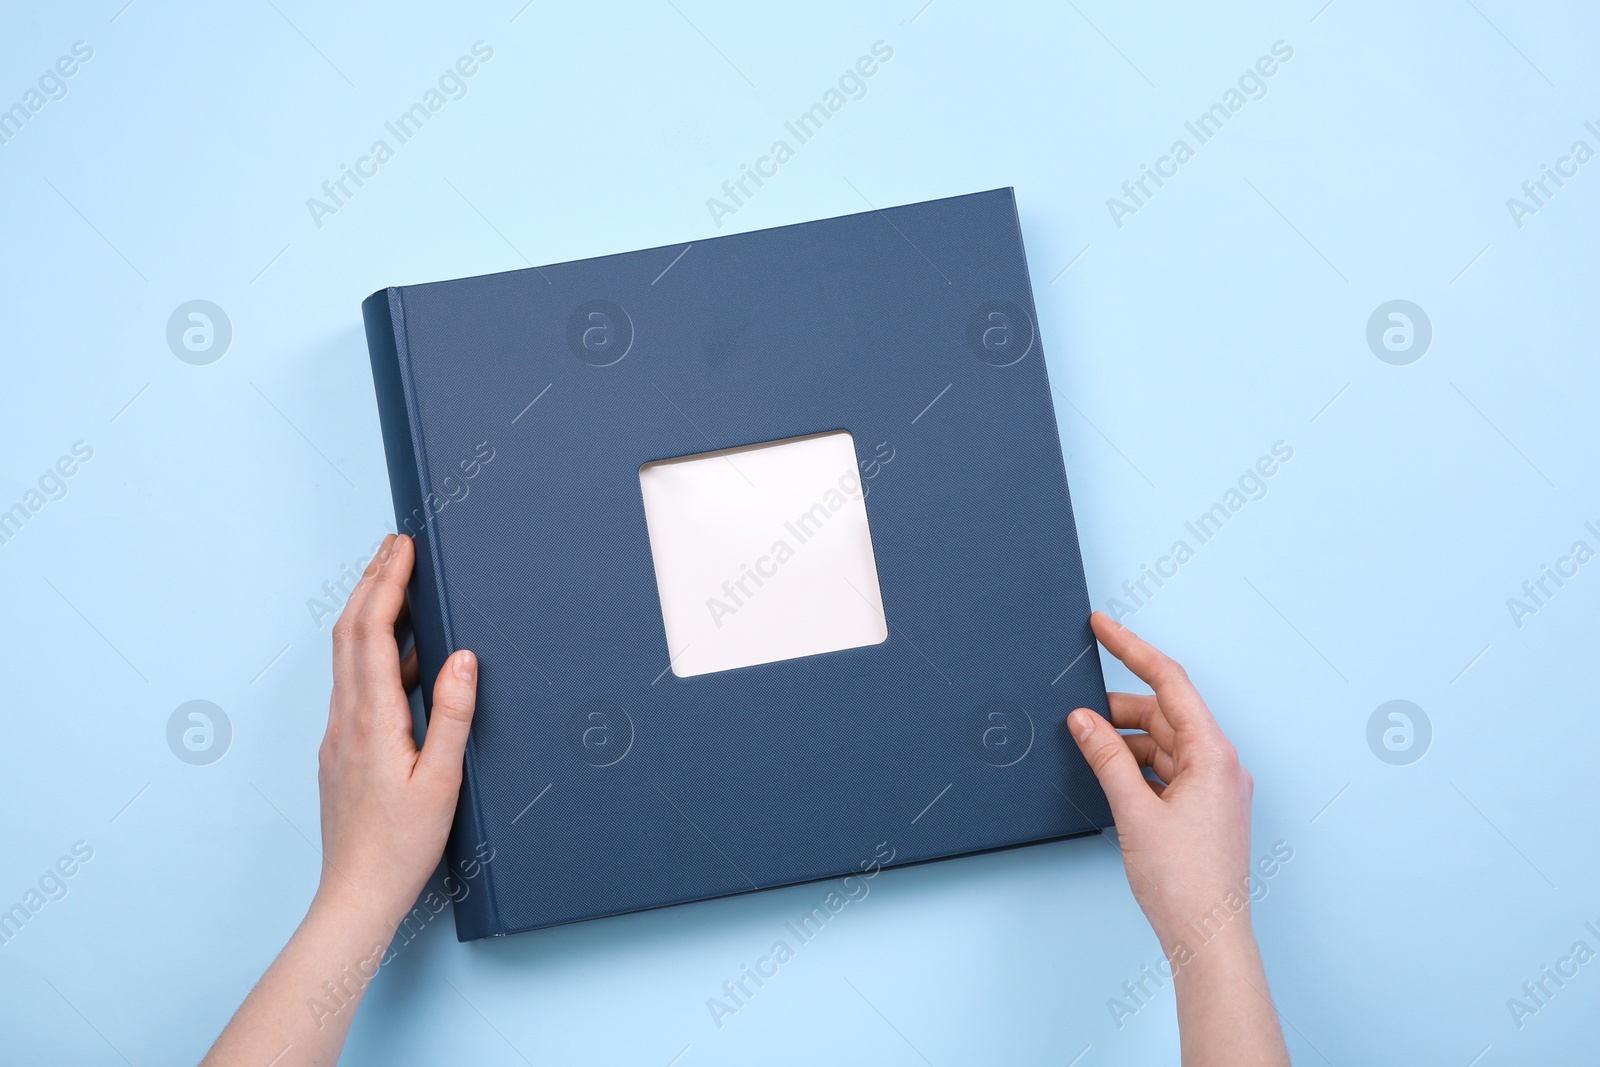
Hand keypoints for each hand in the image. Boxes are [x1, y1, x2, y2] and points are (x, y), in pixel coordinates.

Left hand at [316, 533, 478, 926]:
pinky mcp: (342, 750)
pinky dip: (375, 651)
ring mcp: (339, 734)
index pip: (373, 633)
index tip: (402, 548)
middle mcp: (346, 720)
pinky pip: (355, 684)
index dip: (387, 583)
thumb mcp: (443, 781)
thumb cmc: (402, 847)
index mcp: (372, 721)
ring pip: (348, 656)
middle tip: (393, 545)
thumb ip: (452, 715)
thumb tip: (461, 656)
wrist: (356, 895)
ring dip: (369, 611)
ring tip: (396, 582)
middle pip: (349, 632)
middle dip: (371, 581)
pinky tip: (405, 656)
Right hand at [1068, 612, 1288, 1066]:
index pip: (1168, 682)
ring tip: (1087, 749)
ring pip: (1162, 743)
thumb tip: (1083, 720)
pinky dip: (1136, 766)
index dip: (1131, 649)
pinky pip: (1166, 769)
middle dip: (1118, 709)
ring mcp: (1214, 788)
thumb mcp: (1134, 811)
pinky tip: (1110, 774)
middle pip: (1164, 713)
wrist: (1209, 937)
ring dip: (1125, 741)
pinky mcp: (1204, 809)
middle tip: (1075, 712)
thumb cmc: (1185, 883)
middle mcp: (1220, 765)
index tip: (1101, 626)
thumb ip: (1106, 757)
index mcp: (1213, 754)